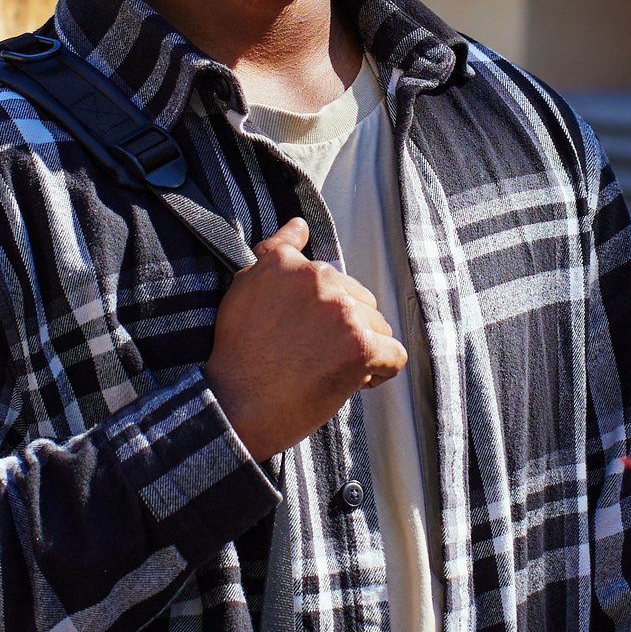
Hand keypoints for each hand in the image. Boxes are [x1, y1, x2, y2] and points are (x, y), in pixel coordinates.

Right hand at [204, 217, 407, 460]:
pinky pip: (394, 355)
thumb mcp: (244, 289)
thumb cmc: (238, 356)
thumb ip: (276, 252)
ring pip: (379, 327)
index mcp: (290, 264)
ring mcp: (342, 311)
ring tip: (326, 371)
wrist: (236, 406)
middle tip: (312, 357)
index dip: (324, 311)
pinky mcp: (361, 345)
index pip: (331, 280)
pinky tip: (353, 382)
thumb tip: (299, 225)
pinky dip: (380, 372)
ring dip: (361, 351)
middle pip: (360, 302)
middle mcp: (318, 279)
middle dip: (345, 331)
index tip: (306, 332)